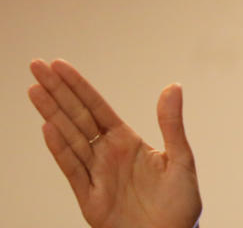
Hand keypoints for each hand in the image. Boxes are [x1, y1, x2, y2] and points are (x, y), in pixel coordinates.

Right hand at [27, 59, 201, 227]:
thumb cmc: (179, 203)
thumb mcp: (181, 158)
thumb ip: (171, 124)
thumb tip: (173, 86)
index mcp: (127, 142)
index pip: (97, 107)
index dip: (78, 86)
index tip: (59, 65)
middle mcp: (107, 154)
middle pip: (77, 116)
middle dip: (57, 91)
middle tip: (36, 65)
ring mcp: (96, 174)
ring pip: (69, 137)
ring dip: (51, 113)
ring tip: (34, 90)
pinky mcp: (90, 198)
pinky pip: (73, 169)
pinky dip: (60, 149)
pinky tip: (48, 127)